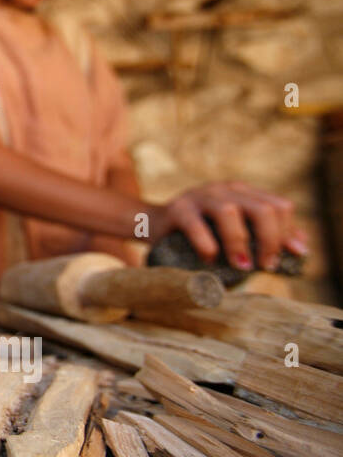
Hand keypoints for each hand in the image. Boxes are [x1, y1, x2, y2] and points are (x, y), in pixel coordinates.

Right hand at [152, 181, 308, 269]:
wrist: (154, 224)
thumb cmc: (202, 232)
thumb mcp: (235, 229)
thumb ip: (264, 234)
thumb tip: (301, 247)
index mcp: (243, 192)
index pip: (278, 206)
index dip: (287, 232)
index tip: (288, 257)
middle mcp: (224, 189)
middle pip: (262, 208)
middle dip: (269, 240)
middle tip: (266, 266)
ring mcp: (199, 196)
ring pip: (229, 212)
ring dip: (239, 243)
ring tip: (242, 267)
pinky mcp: (177, 209)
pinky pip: (195, 225)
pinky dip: (206, 245)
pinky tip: (210, 260)